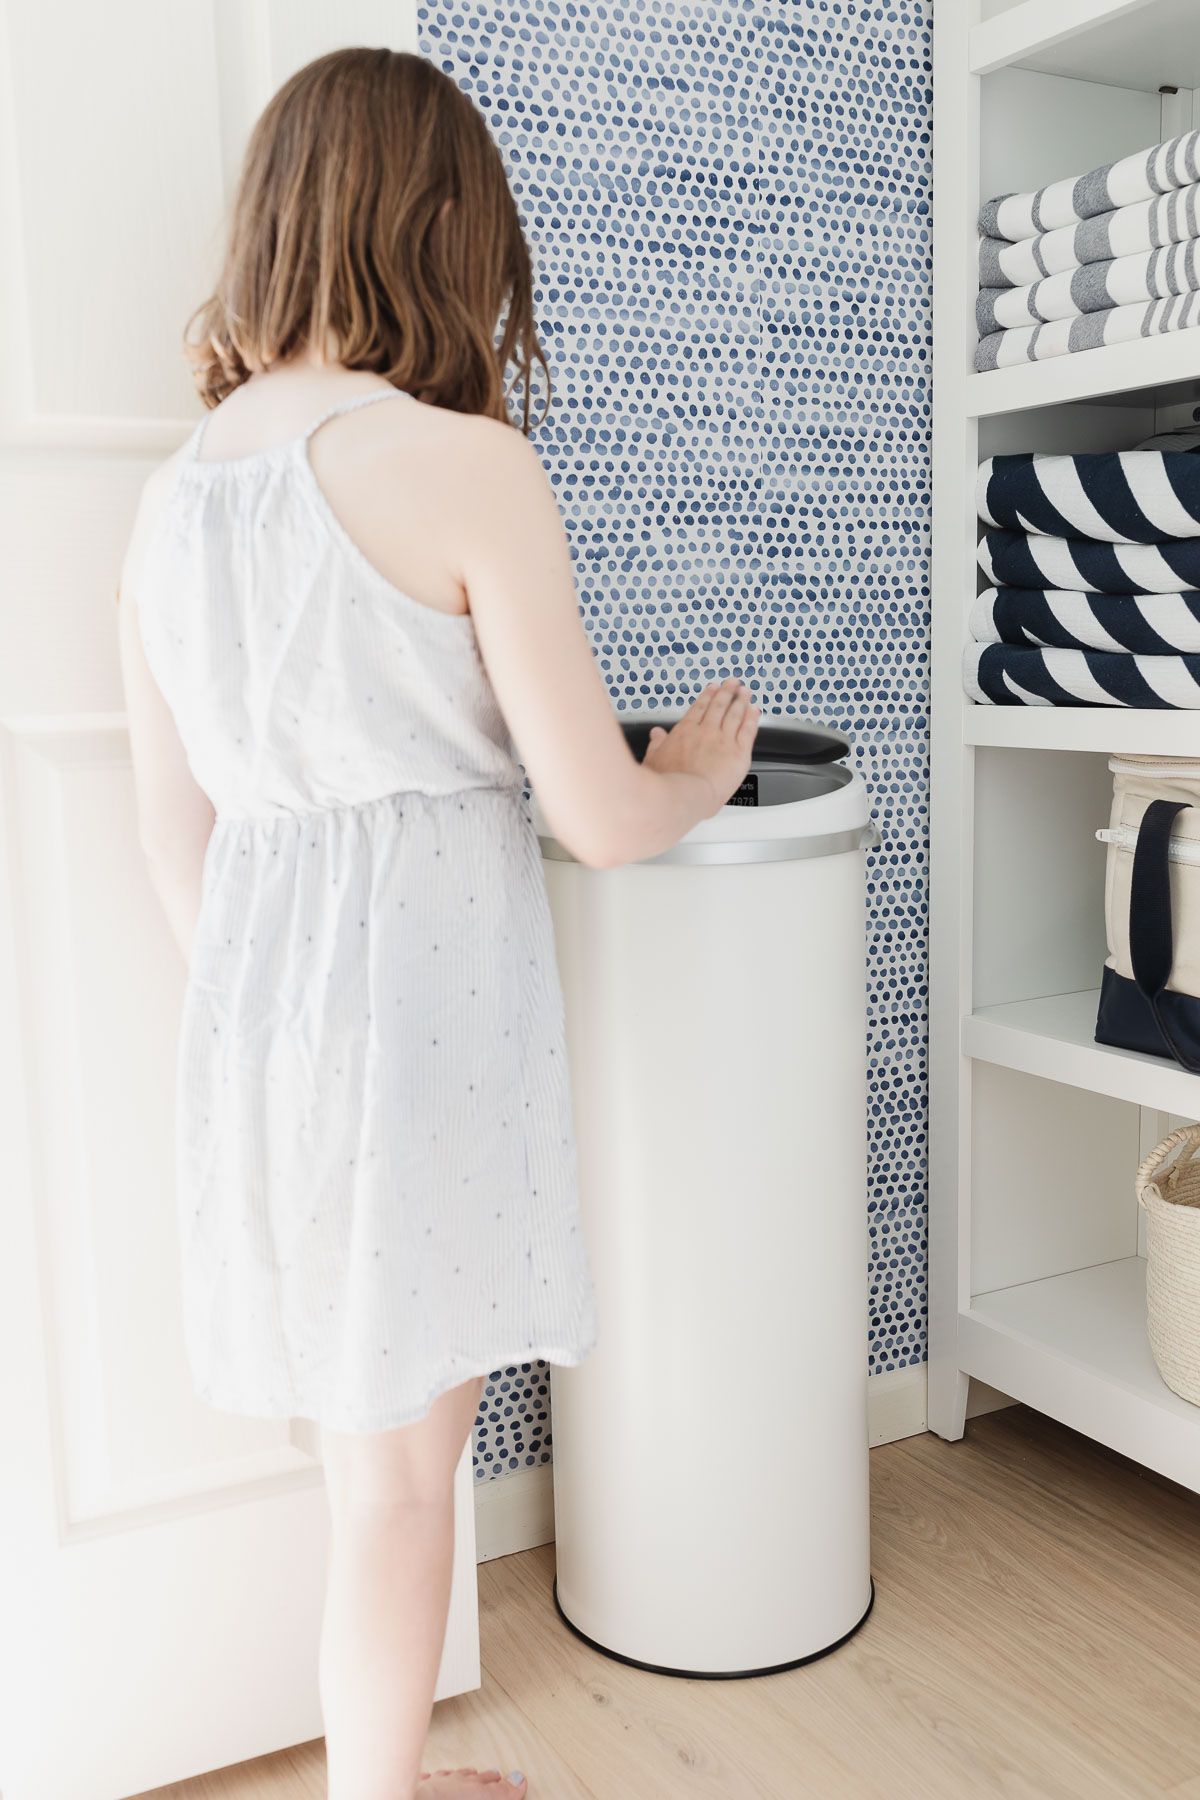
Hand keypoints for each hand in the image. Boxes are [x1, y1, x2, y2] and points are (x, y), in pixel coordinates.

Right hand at [642, 678, 760, 814]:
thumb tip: (656, 735)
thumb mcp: (653, 759)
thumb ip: (656, 744)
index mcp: (685, 732)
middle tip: (732, 683)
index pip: (699, 709)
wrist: (685, 793)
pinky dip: (752, 719)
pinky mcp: (739, 753)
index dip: (707, 696)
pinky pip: (748, 731)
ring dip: (740, 701)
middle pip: (719, 707)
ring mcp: (724, 740)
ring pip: (734, 715)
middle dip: (726, 692)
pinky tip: (755, 711)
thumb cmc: (668, 782)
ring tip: (745, 691)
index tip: (713, 688)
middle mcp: (706, 732)